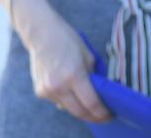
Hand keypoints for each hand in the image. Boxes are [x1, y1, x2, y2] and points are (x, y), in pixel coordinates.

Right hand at [18, 6, 110, 122]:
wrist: (41, 34)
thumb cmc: (67, 40)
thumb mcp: (87, 55)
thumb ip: (93, 76)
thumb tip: (100, 93)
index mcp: (73, 75)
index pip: (91, 102)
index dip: (102, 112)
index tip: (111, 115)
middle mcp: (58, 86)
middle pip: (79, 111)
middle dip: (93, 117)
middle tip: (104, 116)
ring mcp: (47, 90)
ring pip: (68, 108)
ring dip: (81, 109)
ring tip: (92, 107)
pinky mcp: (40, 92)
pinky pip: (58, 102)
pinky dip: (68, 101)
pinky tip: (75, 95)